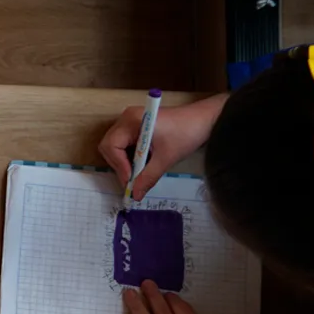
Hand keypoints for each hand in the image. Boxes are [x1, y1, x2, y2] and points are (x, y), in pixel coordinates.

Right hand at [98, 96, 221, 199]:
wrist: (203, 120)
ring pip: (115, 146)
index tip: (131, 182)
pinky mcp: (137, 125)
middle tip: (133, 181)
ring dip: (124, 162)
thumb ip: (148, 178)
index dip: (119, 166)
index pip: (111, 146)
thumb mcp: (166, 159)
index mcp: (132, 120)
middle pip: (109, 145)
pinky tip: (143, 163)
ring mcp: (131, 120)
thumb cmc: (185, 134)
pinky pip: (125, 143)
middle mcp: (126, 117)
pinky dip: (130, 156)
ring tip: (139, 173)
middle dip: (119, 165)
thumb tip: (135, 195)